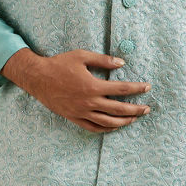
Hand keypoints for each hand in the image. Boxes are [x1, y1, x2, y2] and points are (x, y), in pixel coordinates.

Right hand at [2, 48, 151, 132]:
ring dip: (123, 122)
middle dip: (135, 110)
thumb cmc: (59, 64)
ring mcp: (81, 112)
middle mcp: (89, 102)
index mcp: (93, 86)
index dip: (137, 89)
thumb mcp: (82, 56)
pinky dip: (105, 129)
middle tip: (147, 109)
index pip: (121, 90)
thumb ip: (103, 60)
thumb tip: (121, 63)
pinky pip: (93, 127)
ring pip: (107, 122)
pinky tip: (114, 127)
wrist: (38, 78)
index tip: (147, 87)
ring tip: (134, 119)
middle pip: (118, 109)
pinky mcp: (74, 117)